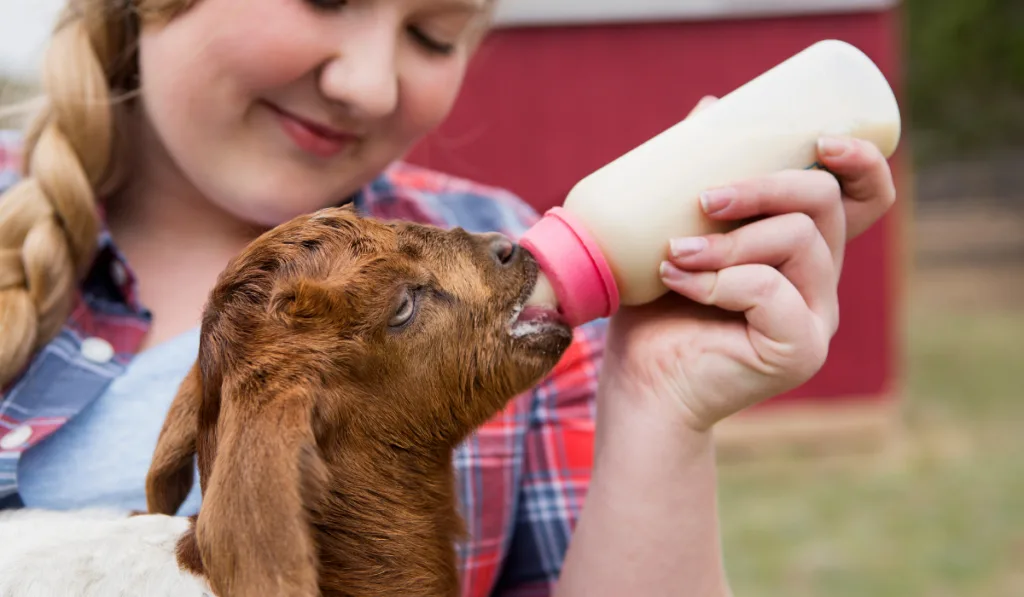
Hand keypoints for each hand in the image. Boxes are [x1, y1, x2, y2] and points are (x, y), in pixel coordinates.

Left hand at [600, 96, 896, 431]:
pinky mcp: (800, 350)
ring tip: (673, 255)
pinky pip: (770, 290)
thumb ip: (699, 179)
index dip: (859, 164)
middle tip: (706, 199)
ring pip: (797, 241)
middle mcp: (820, 284)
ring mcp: (816, 319)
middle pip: (824, 205)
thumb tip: (710, 107)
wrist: (640, 385)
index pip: (861, 200)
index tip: (820, 139)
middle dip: (764, 188)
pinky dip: (719, 279)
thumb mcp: (675, 231)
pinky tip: (677, 282)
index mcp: (802, 254)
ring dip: (728, 240)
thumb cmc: (655, 310)